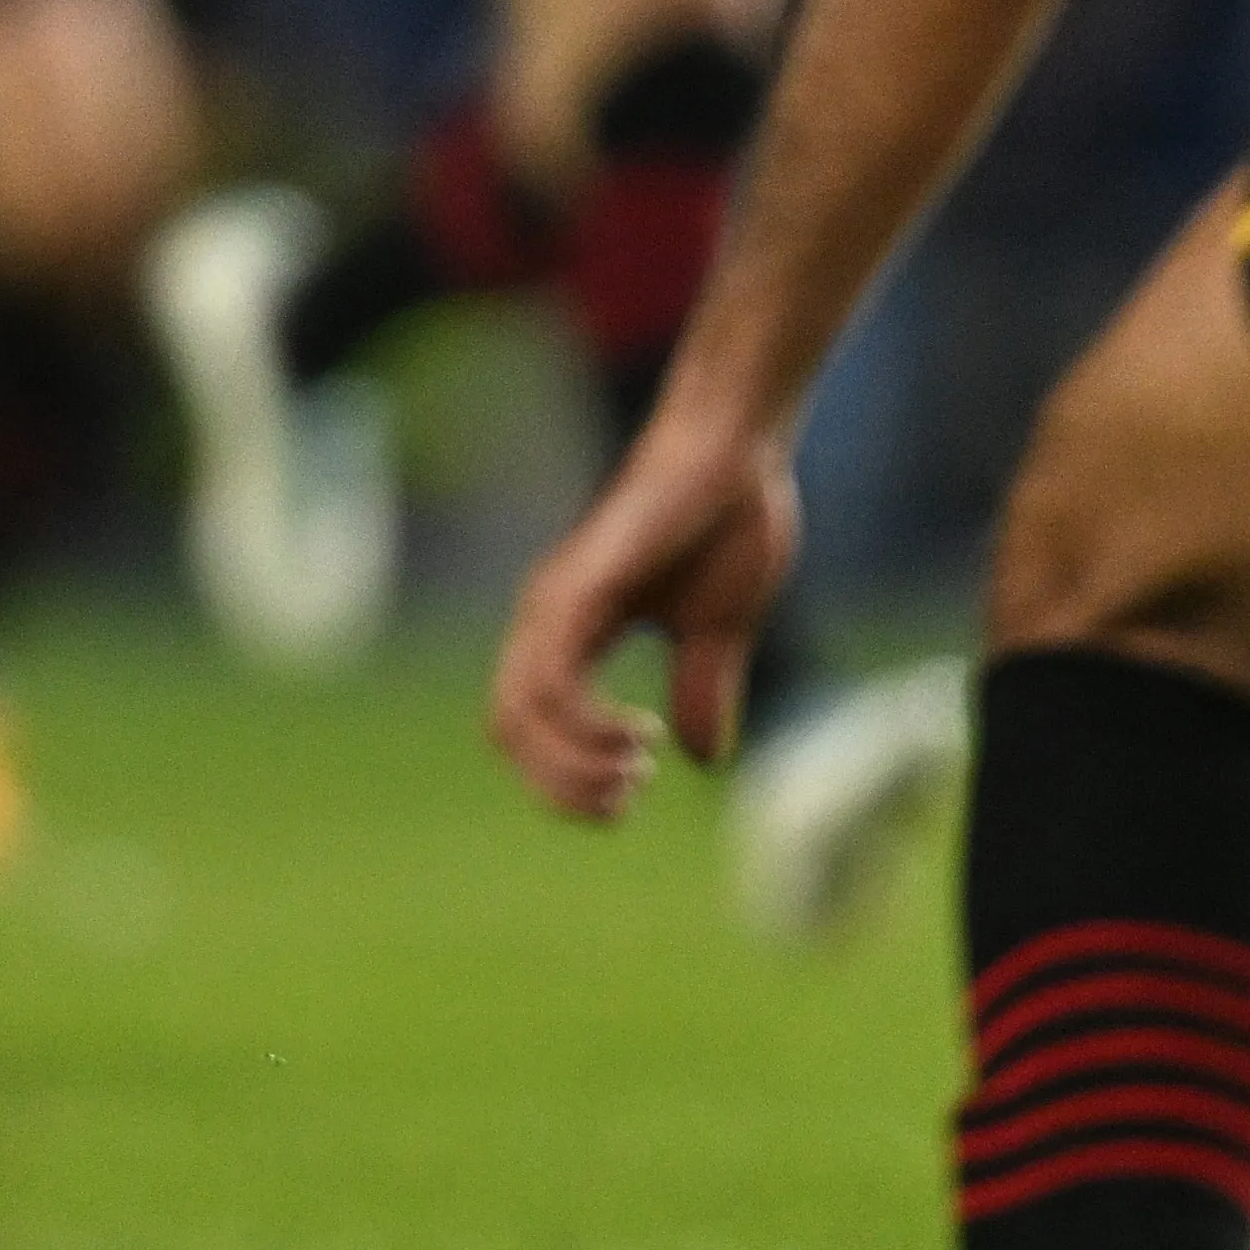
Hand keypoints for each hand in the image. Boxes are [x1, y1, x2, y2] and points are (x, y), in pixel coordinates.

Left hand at [488, 391, 799, 822]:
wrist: (740, 451)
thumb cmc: (728, 523)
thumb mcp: (718, 631)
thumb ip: (701, 688)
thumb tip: (704, 758)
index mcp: (570, 629)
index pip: (529, 727)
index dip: (563, 779)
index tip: (629, 797)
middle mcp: (548, 618)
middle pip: (509, 732)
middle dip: (560, 787)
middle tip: (627, 798)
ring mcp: (557, 600)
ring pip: (520, 715)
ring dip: (572, 766)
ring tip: (634, 774)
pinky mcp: (581, 587)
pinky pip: (552, 680)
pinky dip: (584, 725)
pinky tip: (641, 733)